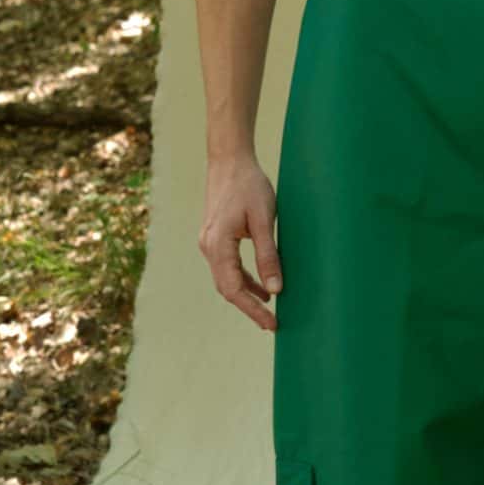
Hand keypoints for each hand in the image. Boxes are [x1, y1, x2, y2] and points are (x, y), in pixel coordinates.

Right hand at [200, 151, 282, 330]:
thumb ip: (268, 256)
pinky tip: (261, 287)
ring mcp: (209, 242)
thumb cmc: (249, 185)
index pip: (234, 288)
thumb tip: (275, 289)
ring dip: (247, 295)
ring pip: (226, 279)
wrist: (229, 160)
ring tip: (269, 311)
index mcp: (218, 244)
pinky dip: (244, 279)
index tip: (272, 324)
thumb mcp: (265, 220)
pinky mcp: (215, 237)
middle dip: (249, 308)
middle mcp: (208, 247)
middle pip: (227, 288)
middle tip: (273, 324)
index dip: (252, 309)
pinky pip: (228, 267)